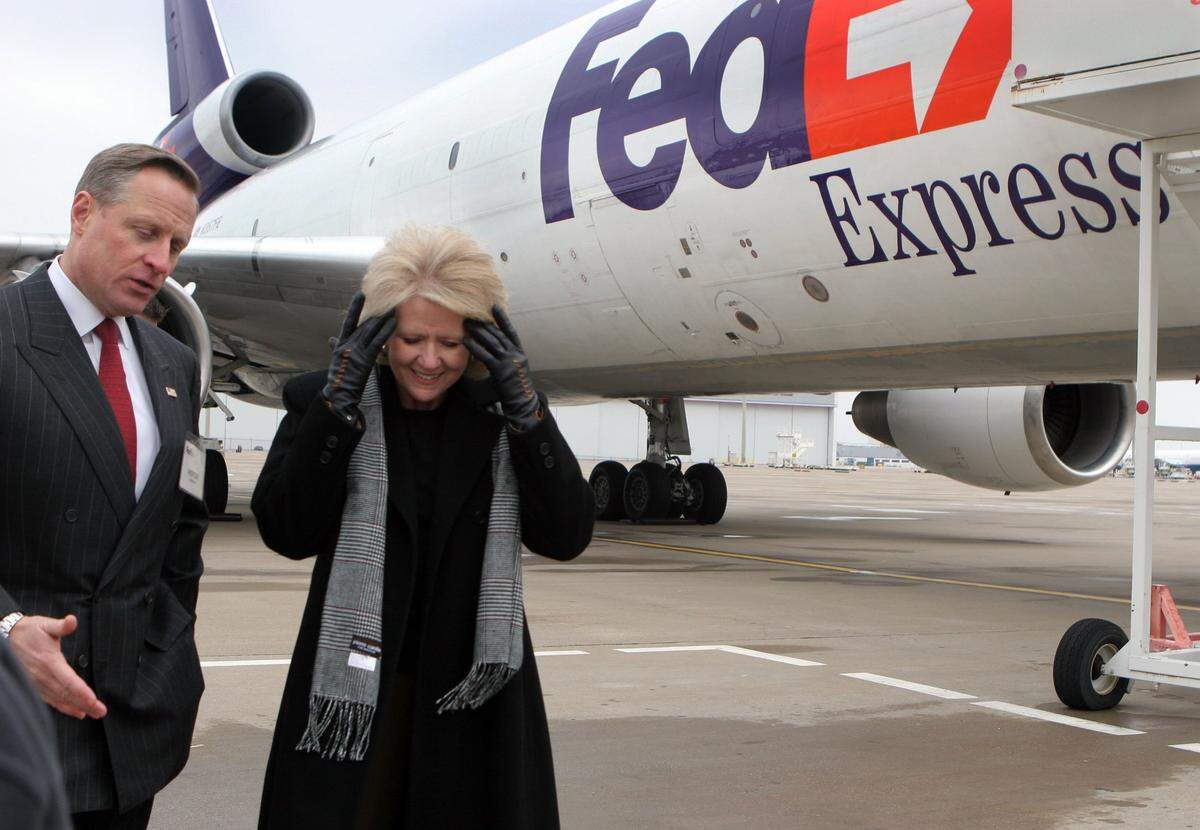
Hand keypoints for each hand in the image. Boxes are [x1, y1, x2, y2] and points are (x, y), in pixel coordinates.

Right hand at [8, 615, 106, 719]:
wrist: (6, 639)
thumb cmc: (30, 631)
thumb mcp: (45, 625)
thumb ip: (61, 626)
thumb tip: (72, 620)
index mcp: (49, 662)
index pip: (68, 680)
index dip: (81, 691)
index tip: (93, 699)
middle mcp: (43, 676)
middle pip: (67, 693)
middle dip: (85, 704)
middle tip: (101, 712)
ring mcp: (37, 684)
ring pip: (60, 699)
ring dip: (77, 707)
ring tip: (94, 714)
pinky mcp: (34, 687)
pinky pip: (51, 700)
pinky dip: (64, 708)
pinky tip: (77, 712)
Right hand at [322, 292, 395, 424]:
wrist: (339, 394)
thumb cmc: (339, 379)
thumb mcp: (336, 360)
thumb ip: (335, 347)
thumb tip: (331, 339)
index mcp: (341, 343)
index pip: (349, 321)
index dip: (355, 308)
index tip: (360, 294)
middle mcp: (348, 344)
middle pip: (363, 323)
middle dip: (375, 310)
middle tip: (385, 297)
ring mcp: (356, 350)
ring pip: (371, 330)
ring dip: (382, 317)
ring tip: (392, 305)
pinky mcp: (364, 358)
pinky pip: (377, 342)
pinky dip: (385, 331)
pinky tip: (393, 322)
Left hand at [464, 305, 541, 431]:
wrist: (522, 403)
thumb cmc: (515, 389)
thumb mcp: (513, 370)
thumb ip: (505, 359)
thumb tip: (493, 350)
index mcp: (520, 353)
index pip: (511, 332)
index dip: (502, 319)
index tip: (494, 307)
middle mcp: (515, 355)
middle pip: (498, 334)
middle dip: (484, 324)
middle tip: (472, 315)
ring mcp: (509, 362)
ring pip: (492, 342)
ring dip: (478, 332)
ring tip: (467, 324)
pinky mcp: (501, 371)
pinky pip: (485, 356)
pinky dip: (475, 347)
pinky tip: (466, 341)